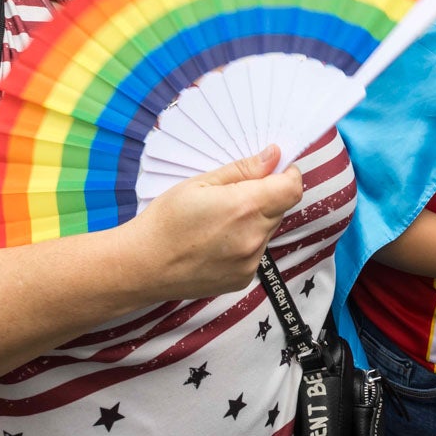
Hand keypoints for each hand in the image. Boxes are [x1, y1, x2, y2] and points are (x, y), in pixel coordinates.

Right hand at [129, 145, 303, 301]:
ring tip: (217, 223)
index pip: (292, 189)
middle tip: (232, 196)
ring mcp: (250, 262)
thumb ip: (243, 169)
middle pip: (279, 209)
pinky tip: (215, 243)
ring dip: (253, 222)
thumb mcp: (200, 183)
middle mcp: (254, 237)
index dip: (288, 175)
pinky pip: (255, 253)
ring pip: (267, 231)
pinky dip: (243, 244)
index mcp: (245, 207)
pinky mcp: (243, 279)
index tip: (275, 170)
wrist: (143, 266)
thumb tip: (274, 156)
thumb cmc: (166, 220)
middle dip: (265, 197)